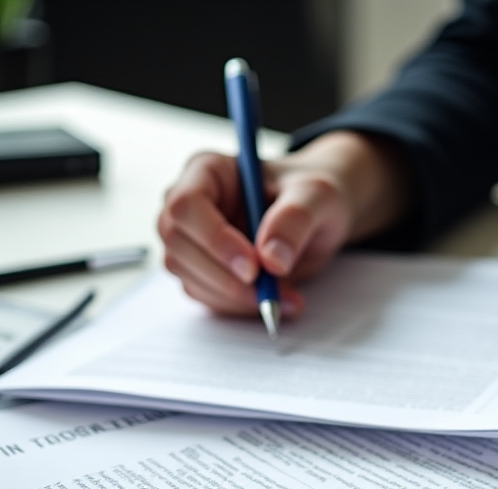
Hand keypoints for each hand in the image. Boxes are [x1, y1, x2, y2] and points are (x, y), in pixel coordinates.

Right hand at [158, 130, 410, 317]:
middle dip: (225, 278)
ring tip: (287, 297)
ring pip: (190, 277)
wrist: (318, 215)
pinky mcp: (204, 271)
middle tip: (271, 292)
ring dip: (237, 298)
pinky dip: (242, 307)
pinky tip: (278, 300)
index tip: (253, 268)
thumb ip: (295, 219)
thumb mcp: (317, 196)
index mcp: (208, 171)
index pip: (187, 205)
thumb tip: (271, 259)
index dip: (215, 240)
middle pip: (179, 246)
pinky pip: (208, 297)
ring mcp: (193, 240)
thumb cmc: (312, 195)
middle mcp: (191, 205)